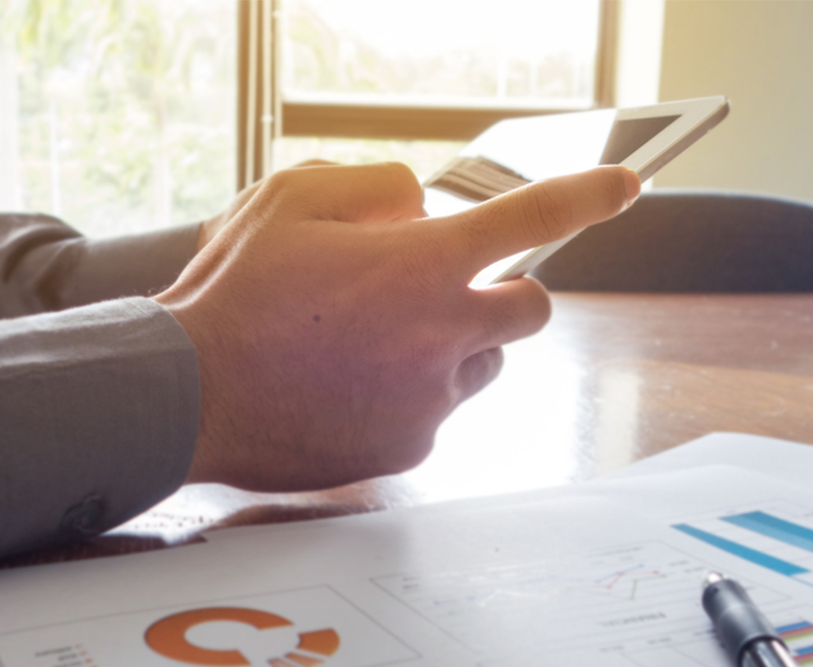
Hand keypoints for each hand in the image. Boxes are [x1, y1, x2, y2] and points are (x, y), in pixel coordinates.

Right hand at [155, 162, 639, 491]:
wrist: (188, 394)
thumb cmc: (235, 294)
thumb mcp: (293, 199)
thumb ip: (376, 186)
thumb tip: (421, 207)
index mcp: (422, 265)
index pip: (533, 217)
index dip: (588, 195)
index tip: (623, 188)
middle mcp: (442, 336)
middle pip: (533, 308)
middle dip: (508, 291)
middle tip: (456, 285)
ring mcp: (430, 400)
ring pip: (486, 365)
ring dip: (459, 344)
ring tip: (384, 341)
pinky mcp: (408, 447)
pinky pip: (440, 410)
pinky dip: (417, 391)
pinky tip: (355, 383)